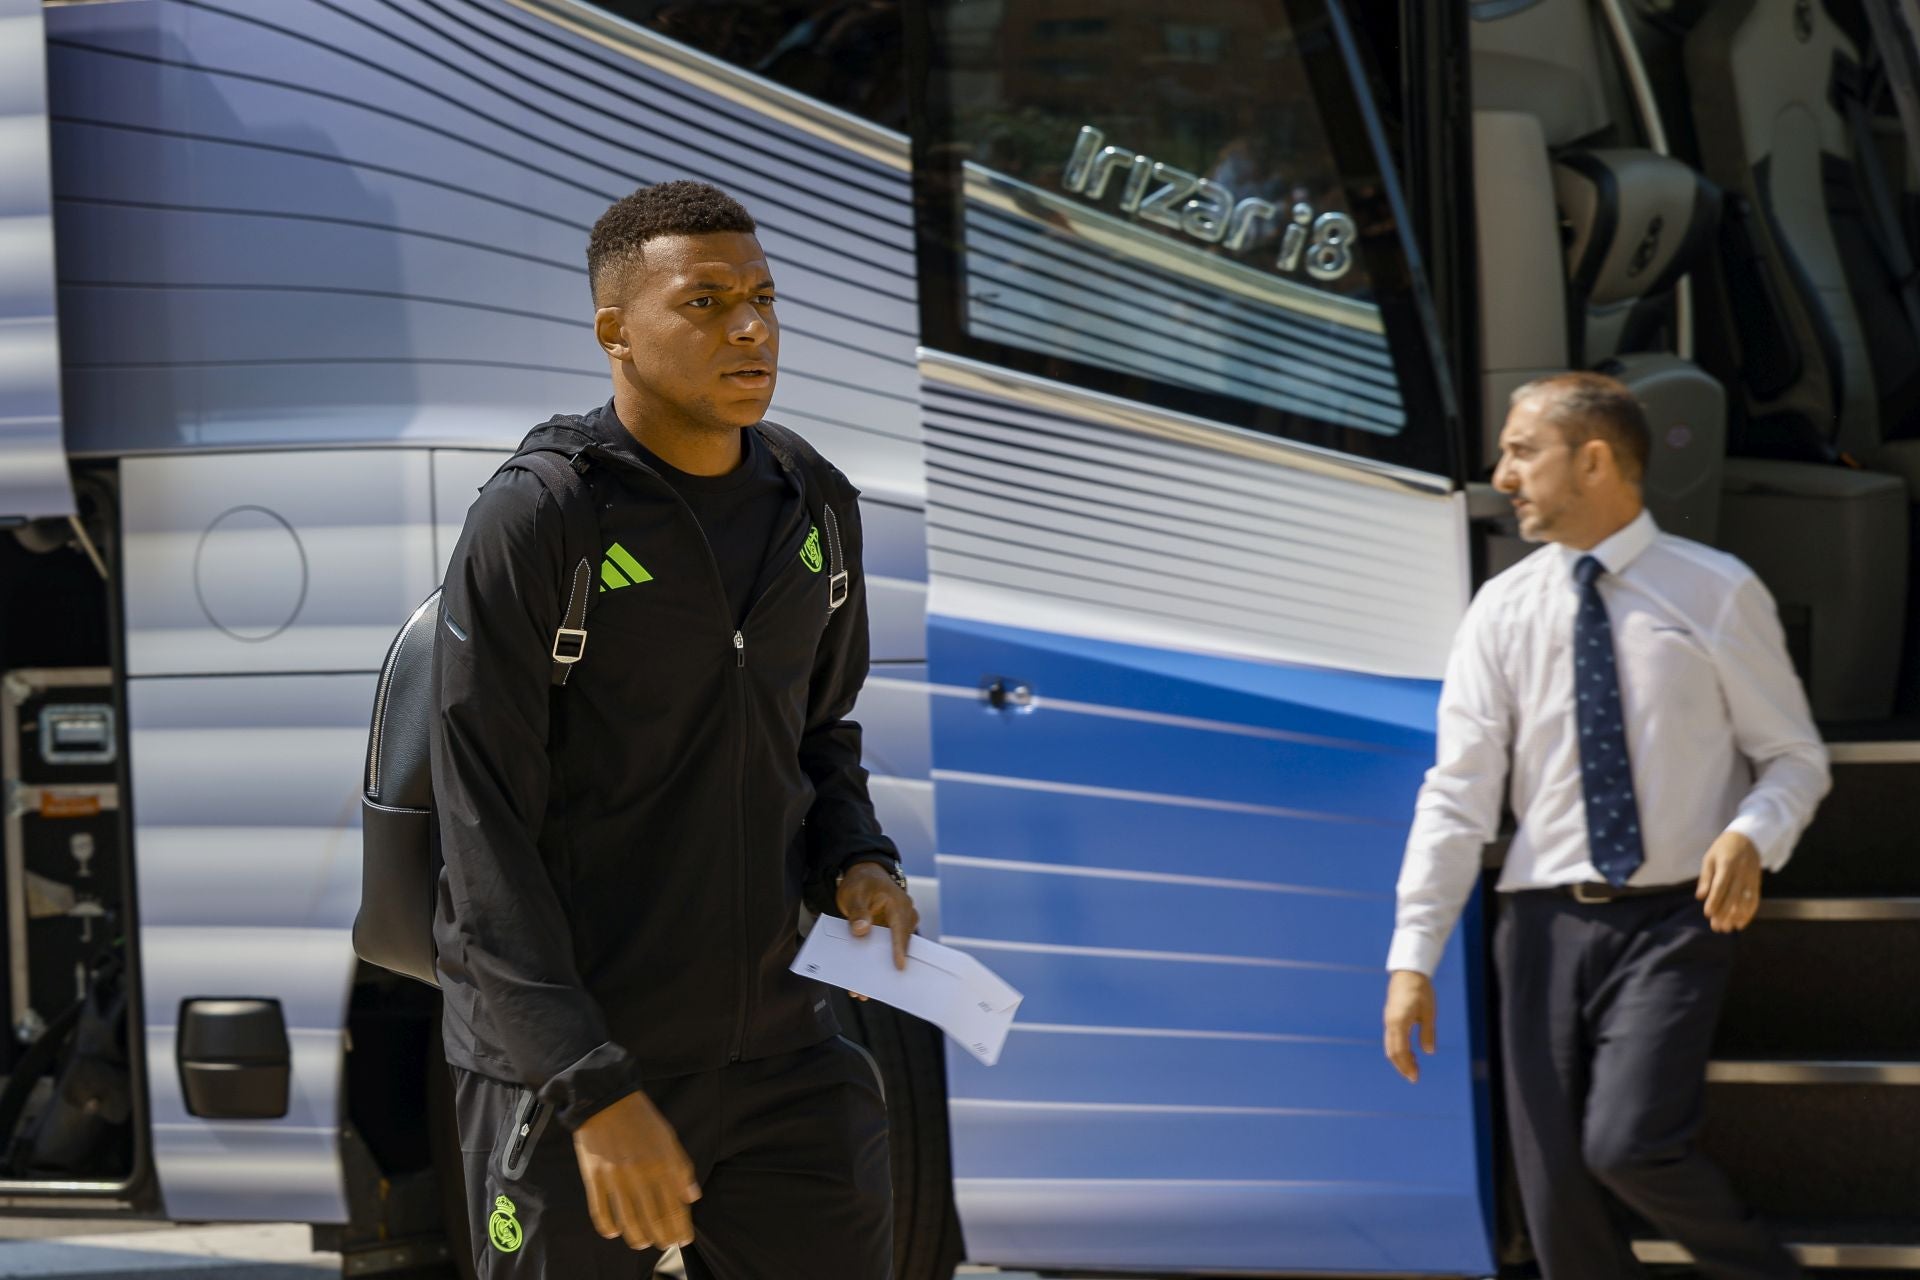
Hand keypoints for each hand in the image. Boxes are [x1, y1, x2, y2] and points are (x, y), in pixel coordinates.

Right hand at [571, 1091, 699, 1250]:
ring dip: (638, 1238)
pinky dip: (608, 1227)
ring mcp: (615, 1179)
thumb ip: (682, 1168)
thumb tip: (692, 1197)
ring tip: (644, 1243)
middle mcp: (641, 1175)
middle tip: (666, 1245)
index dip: (681, 1228)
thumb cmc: (641, 1118)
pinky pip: (601, 1212)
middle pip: (654, 1219)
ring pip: (629, 1221)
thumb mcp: (668, 1137)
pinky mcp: (594, 1178)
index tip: (684, 1239)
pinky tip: (615, 1233)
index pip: (675, 1207)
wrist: (606, 1099)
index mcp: (662, 1164)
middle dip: (663, 1238)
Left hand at [836, 861, 918, 976]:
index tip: (899, 967)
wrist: (864, 874)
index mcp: (898, 904)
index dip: (899, 949)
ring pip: (894, 950)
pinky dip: (877, 963)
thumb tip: (861, 930)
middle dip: (888, 965)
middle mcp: (905, 916)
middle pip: (899, 944)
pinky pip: (888, 949)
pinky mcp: (893, 933)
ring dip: (880, 968)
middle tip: (874, 986)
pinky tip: (863, 980)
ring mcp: (900, 925)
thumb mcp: (854, 894)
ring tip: (864, 990)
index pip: (900, 929)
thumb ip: (857, 912)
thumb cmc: (860, 882)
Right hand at [1383, 969, 1436, 1083]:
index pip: (1400, 1051)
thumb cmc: (1421, 991)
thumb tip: (1428, 1052)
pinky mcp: (1391, 1019)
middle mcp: (1390, 1023)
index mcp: (1399, 1022)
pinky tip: (1412, 1054)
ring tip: (1415, 1068)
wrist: (1408, 973)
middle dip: (1402, 1067)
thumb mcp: (1429, 1012)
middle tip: (1415, 1078)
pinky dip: (1400, 1050)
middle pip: (1392, 1052)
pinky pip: (1392, 1039)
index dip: (1407, 1066)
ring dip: (1401, 1059)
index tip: (1415, 1077)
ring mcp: (1389, 1021)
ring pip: (1390, 1046)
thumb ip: (1427, 1032)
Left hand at [1697, 830, 1763, 932]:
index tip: (1708, 914)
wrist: (1748, 839)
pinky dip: (1748, 913)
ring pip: (1745, 901)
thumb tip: (1700, 897)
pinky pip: (1754, 901)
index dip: (1715, 900)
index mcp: (1727, 864)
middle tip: (1716, 927)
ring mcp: (1751, 879)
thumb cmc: (1723, 849)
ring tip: (1727, 928)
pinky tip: (1740, 923)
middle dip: (1725, 913)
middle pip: (1733, 896)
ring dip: (1736, 917)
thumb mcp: (1710, 858)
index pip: (1721, 885)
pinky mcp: (1757, 884)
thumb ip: (1705, 878)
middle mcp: (1741, 873)